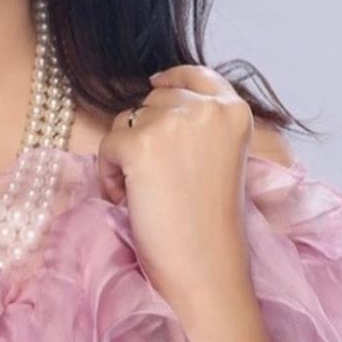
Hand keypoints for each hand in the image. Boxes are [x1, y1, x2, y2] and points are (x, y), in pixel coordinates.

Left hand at [95, 64, 254, 305]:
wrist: (206, 267)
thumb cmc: (211, 225)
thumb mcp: (220, 158)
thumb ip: (199, 125)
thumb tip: (155, 94)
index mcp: (234, 111)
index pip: (196, 74)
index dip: (172, 79)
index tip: (155, 84)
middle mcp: (207, 108)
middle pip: (154, 99)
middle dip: (145, 133)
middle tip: (155, 180)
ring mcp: (174, 122)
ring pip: (126, 121)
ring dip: (124, 155)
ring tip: (143, 194)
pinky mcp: (141, 144)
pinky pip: (106, 146)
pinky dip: (108, 174)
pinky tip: (127, 201)